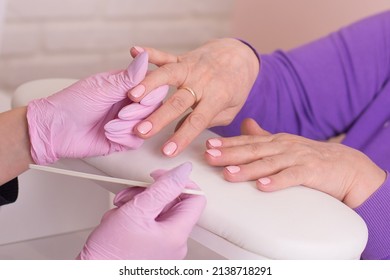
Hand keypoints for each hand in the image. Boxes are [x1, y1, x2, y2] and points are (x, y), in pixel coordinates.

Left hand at [27, 52, 167, 164]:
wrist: (56, 130)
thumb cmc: (73, 103)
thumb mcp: (103, 88)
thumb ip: (128, 77)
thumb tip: (145, 56)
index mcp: (126, 85)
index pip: (153, 86)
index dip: (150, 92)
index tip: (136, 97)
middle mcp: (129, 102)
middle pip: (153, 106)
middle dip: (137, 112)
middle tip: (120, 113)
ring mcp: (128, 121)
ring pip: (147, 124)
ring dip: (128, 126)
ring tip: (109, 125)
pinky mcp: (124, 139)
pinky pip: (137, 140)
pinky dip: (124, 138)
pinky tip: (109, 134)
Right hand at [78, 162, 205, 259]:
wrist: (92, 276)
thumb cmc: (110, 254)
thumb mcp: (136, 211)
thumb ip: (163, 188)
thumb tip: (183, 171)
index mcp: (177, 234)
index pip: (195, 198)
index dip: (179, 182)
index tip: (159, 177)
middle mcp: (175, 243)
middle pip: (173, 203)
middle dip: (149, 193)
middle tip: (131, 194)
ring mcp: (164, 247)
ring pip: (158, 211)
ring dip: (138, 203)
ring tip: (120, 209)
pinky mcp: (152, 249)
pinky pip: (150, 224)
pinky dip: (135, 216)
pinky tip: (119, 220)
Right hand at [128, 38, 258, 156]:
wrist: (240, 54)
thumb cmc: (236, 86)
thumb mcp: (231, 110)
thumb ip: (208, 121)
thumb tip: (179, 130)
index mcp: (217, 97)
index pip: (197, 121)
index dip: (182, 136)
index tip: (167, 151)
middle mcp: (202, 82)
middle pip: (178, 101)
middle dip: (158, 118)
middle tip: (140, 131)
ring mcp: (190, 68)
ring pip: (168, 75)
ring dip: (149, 85)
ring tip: (132, 96)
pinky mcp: (182, 58)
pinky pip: (164, 55)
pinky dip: (149, 53)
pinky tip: (134, 51)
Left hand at [205, 118, 385, 207]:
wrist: (349, 166)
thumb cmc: (313, 157)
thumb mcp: (286, 144)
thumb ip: (264, 137)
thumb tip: (245, 124)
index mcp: (276, 141)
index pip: (248, 142)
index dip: (227, 144)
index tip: (208, 146)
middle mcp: (284, 146)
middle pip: (253, 150)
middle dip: (229, 154)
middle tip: (209, 157)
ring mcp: (298, 158)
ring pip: (268, 163)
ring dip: (247, 169)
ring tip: (228, 173)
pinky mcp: (312, 172)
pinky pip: (292, 177)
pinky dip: (277, 181)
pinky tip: (262, 187)